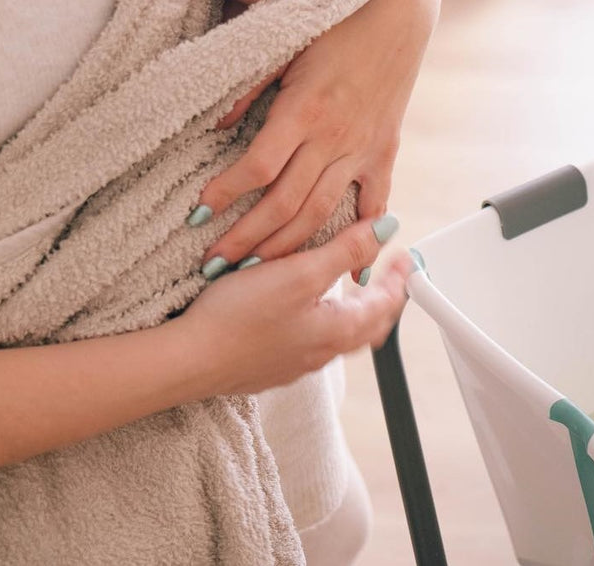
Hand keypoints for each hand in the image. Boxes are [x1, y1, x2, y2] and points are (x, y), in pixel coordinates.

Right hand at [172, 219, 411, 396]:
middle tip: (387, 272)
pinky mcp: (270, 366)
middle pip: (369, 325)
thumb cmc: (241, 316)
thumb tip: (387, 227)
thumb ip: (345, 249)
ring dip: (353, 309)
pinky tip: (305, 307)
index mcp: (338, 330)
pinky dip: (323, 320)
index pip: (386, 303)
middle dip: (383, 297)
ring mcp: (296, 364)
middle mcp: (323, 353)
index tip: (405, 255)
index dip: (399, 276)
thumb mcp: (300, 272)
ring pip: (340, 335)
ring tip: (348, 284)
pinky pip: (311, 341)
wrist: (188, 360)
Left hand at [198, 0, 439, 268]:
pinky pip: (374, 204)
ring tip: (257, 269)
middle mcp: (334, 136)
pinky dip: (363, 239)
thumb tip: (216, 126)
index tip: (198, 214)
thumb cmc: (337, 20)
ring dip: (288, 246)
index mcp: (304, 108)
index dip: (226, 194)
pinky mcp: (384, 151)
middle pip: (285, 203)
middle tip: (216, 263)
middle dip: (247, 239)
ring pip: (322, 212)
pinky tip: (351, 270)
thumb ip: (249, 88)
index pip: (259, 167)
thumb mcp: (284, 46)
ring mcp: (362, 148)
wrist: (397, 8)